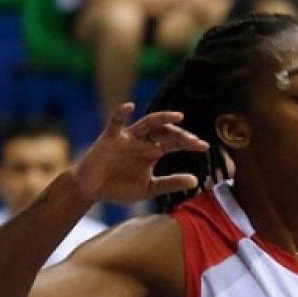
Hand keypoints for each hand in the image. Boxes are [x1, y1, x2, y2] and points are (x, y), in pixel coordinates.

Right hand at [73, 104, 209, 204]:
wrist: (92, 190)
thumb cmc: (120, 187)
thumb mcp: (150, 188)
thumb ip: (171, 183)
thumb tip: (196, 180)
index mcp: (153, 151)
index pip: (175, 143)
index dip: (189, 143)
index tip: (205, 147)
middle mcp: (143, 141)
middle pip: (165, 132)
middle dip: (181, 135)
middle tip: (195, 141)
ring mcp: (127, 138)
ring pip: (147, 124)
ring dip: (162, 119)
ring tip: (178, 116)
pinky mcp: (110, 138)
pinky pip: (116, 123)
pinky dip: (121, 113)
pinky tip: (129, 106)